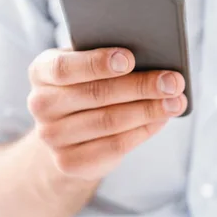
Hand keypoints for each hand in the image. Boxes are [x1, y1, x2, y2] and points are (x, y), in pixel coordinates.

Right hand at [27, 48, 186, 180]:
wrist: (67, 132)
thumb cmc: (87, 84)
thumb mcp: (88, 65)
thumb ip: (107, 56)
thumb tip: (151, 54)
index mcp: (41, 71)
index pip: (65, 67)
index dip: (98, 63)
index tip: (130, 59)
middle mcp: (40, 104)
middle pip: (96, 94)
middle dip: (141, 86)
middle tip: (173, 81)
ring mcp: (51, 136)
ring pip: (109, 121)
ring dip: (149, 110)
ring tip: (176, 101)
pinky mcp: (68, 162)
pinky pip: (114, 146)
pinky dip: (143, 131)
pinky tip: (161, 120)